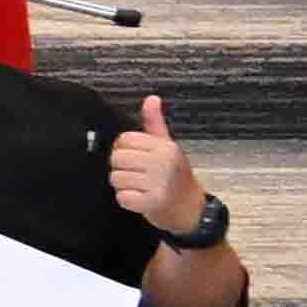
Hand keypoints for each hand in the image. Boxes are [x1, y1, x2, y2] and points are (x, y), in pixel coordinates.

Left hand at [112, 93, 207, 236]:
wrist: (190, 209)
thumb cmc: (175, 176)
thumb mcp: (167, 146)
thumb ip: (154, 123)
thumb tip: (151, 98)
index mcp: (165, 147)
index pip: (124, 140)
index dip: (123, 150)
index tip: (136, 158)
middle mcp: (163, 162)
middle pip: (116, 159)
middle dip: (122, 169)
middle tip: (138, 175)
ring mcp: (159, 182)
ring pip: (116, 179)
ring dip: (124, 186)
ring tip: (141, 187)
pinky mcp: (153, 202)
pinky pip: (122, 197)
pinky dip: (127, 200)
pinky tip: (141, 199)